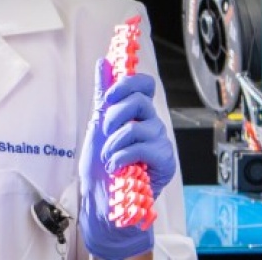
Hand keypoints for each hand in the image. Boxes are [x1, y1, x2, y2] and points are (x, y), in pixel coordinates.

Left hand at [80, 59, 174, 259]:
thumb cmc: (101, 165)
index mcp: (138, 114)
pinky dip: (120, 157)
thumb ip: (103, 95)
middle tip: (105, 133)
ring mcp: (160, 142)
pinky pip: (141, 147)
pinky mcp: (164, 161)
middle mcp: (152, 124)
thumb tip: (104, 62)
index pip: (144, 85)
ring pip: (137, 127)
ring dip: (113, 144)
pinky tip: (116, 167)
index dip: (127, 84)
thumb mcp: (97, 126)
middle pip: (140, 101)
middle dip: (114, 116)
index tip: (108, 97)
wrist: (102, 198)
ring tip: (108, 158)